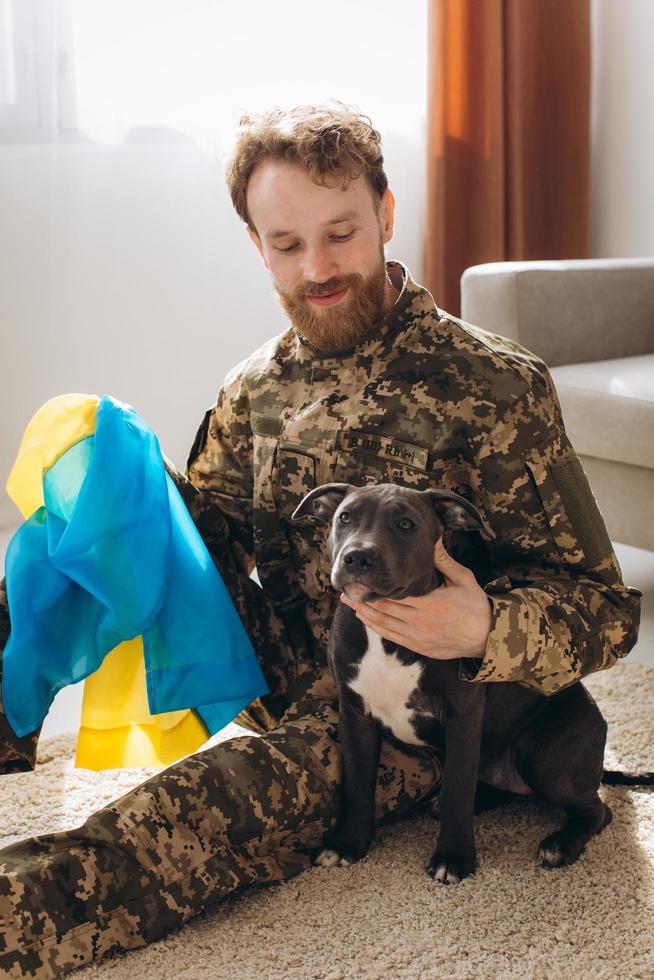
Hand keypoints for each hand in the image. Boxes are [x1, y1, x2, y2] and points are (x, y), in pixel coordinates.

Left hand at [339, 536, 492, 659]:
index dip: (375, 587)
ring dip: (364, 613)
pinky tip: (365, 619)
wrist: (487, 637)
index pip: (395, 594)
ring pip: (383, 624)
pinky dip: (376, 627)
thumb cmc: (476, 605)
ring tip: (348, 602)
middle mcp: (420, 621)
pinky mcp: (418, 646)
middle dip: (362, 599)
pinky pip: (391, 636)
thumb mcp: (463, 578)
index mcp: (430, 603)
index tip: (361, 578)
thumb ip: (444, 560)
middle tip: (345, 588)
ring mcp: (417, 636)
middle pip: (383, 609)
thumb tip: (433, 537)